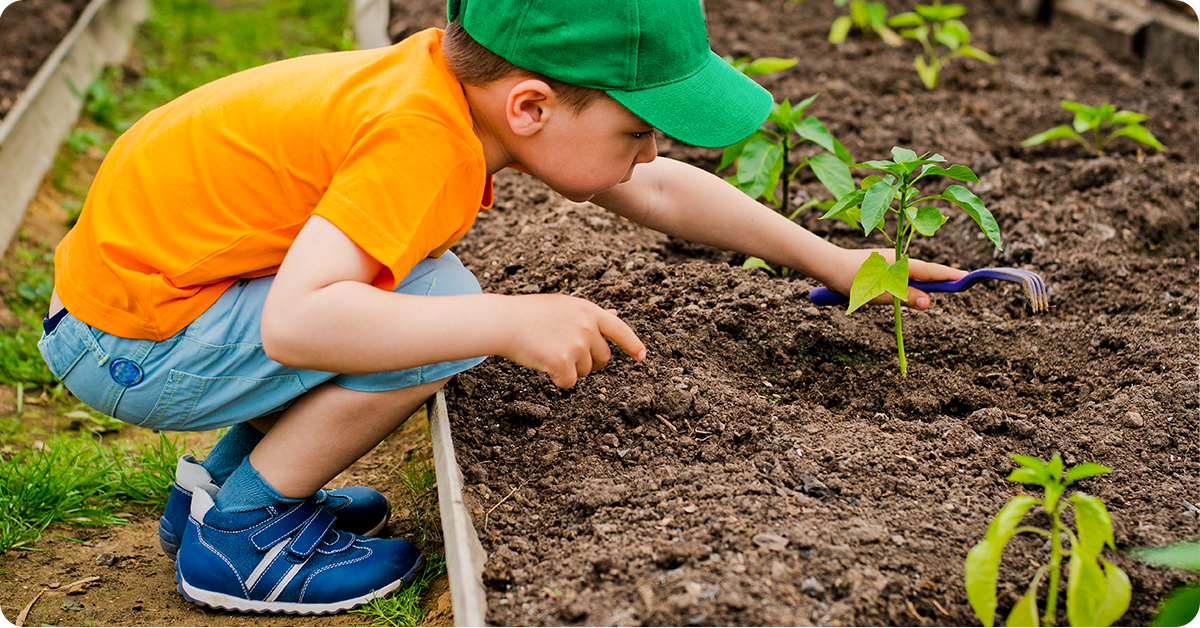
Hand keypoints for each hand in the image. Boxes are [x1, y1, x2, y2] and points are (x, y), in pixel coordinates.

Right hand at [501, 294, 645, 387]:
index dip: (633, 344)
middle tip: (567, 355)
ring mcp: (576, 345)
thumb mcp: (565, 306)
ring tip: (549, 352)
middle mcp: (587, 327)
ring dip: (570, 370)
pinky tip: (544, 365)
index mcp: (589, 311)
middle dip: (589, 363)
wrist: (505, 321)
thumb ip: (590, 315)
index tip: (641, 356)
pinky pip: (569, 383)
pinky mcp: (563, 362)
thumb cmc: (530, 313)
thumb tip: (615, 315)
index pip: (620, 330)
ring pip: (585, 372)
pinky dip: (558, 380)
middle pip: (603, 359)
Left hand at [829, 248, 967, 310]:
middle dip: (937, 281)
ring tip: (918, 291)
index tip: (968, 277)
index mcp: (902, 263)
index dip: (950, 275)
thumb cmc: (852, 279)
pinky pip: (899, 276)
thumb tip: (928, 302)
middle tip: (954, 286)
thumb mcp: (880, 293)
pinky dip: (904, 283)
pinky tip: (897, 290)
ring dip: (917, 285)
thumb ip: (904, 297)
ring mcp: (890, 261)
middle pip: (924, 273)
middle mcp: (899, 259)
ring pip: (911, 275)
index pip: (932, 271)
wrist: (828, 265)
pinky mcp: (881, 265)